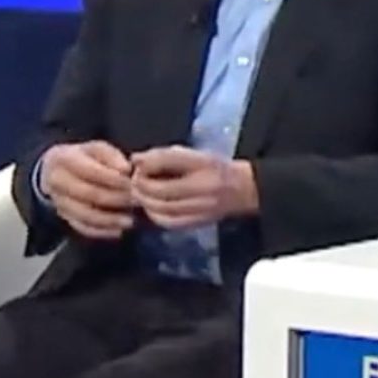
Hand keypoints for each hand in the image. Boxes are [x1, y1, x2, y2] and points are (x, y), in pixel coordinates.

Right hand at [38, 140, 135, 240]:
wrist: (55, 170)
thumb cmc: (84, 158)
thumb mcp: (96, 149)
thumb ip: (111, 156)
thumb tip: (126, 169)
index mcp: (64, 158)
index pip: (91, 171)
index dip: (114, 179)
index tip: (133, 183)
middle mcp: (56, 180)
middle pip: (88, 194)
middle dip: (115, 199)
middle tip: (136, 201)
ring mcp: (58, 200)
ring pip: (84, 214)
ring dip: (109, 219)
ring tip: (130, 221)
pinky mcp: (62, 216)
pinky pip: (81, 227)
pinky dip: (101, 231)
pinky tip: (118, 230)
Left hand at [130, 146, 250, 230]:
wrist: (243, 189)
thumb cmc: (214, 168)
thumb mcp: (193, 154)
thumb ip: (163, 156)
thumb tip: (135, 159)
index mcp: (203, 165)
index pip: (168, 163)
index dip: (146, 166)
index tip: (137, 165)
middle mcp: (203, 188)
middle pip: (161, 190)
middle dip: (141, 186)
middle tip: (134, 181)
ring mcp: (201, 208)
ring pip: (162, 208)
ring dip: (145, 201)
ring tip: (141, 193)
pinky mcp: (198, 223)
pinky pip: (169, 222)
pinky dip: (154, 215)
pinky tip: (151, 207)